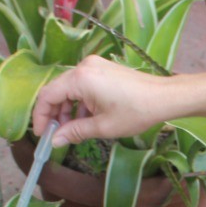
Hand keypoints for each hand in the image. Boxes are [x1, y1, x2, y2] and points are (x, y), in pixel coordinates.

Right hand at [32, 56, 172, 146]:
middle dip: (53, 114)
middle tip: (55, 135)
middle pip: (57, 90)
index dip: (41, 116)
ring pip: (69, 88)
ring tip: (72, 130)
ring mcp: (94, 65)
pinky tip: (85, 119)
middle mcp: (84, 66)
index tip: (42, 134)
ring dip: (67, 109)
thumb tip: (55, 141)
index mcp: (80, 78)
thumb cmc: (136, 112)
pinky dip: (80, 102)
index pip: (47, 95)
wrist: (165, 97)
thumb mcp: (102, 127)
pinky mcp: (103, 69)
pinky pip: (82, 85)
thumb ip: (75, 132)